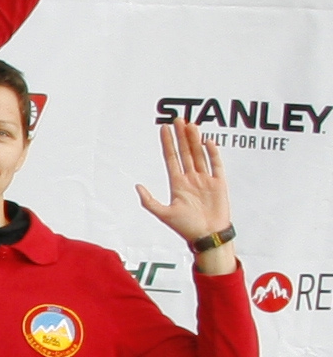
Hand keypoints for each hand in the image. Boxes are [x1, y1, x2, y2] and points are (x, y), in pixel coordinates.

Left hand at [137, 119, 233, 269]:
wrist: (207, 237)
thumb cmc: (186, 228)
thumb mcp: (164, 214)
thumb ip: (150, 201)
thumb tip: (137, 186)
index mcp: (177, 184)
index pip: (171, 158)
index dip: (168, 143)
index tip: (164, 128)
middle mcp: (191, 179)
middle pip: (185, 152)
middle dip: (182, 136)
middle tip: (178, 119)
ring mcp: (205, 180)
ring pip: (199, 155)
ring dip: (195, 140)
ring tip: (191, 125)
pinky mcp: (219, 183)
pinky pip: (216, 165)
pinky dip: (213, 153)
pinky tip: (208, 142)